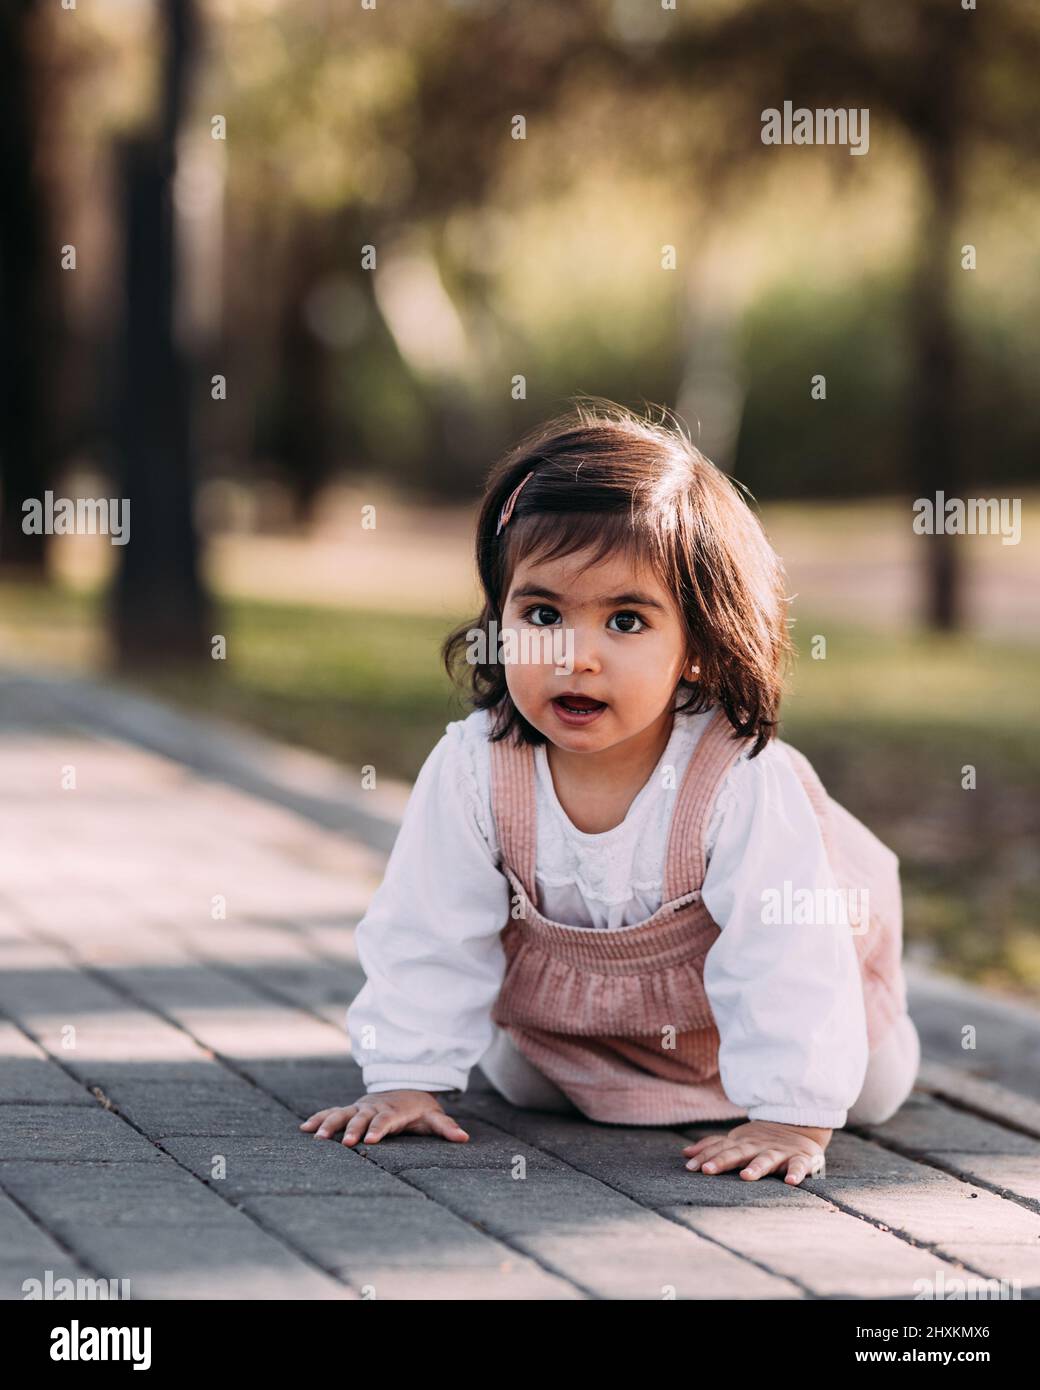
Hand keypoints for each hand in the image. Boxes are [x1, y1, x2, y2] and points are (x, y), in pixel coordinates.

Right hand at [299, 1090, 469, 1146]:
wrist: (404, 1087)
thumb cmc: (419, 1109)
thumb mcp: (434, 1116)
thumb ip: (446, 1128)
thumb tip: (464, 1138)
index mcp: (394, 1111)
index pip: (386, 1120)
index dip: (379, 1129)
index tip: (371, 1140)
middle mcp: (374, 1108)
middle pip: (361, 1118)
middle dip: (352, 1129)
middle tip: (344, 1143)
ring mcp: (360, 1108)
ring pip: (342, 1114)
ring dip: (329, 1124)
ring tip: (316, 1138)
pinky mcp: (350, 1110)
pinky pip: (331, 1112)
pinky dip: (318, 1118)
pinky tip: (304, 1129)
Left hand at [681, 1120, 830, 1184]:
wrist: (798, 1125)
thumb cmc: (760, 1141)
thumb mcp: (736, 1141)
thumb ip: (713, 1147)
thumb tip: (685, 1154)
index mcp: (742, 1144)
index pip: (720, 1149)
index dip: (705, 1157)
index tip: (688, 1167)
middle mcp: (758, 1147)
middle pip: (738, 1153)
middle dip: (722, 1161)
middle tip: (707, 1170)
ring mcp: (779, 1153)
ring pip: (766, 1159)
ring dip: (756, 1167)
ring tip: (746, 1176)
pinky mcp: (800, 1159)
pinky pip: (798, 1166)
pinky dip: (796, 1173)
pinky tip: (790, 1182)